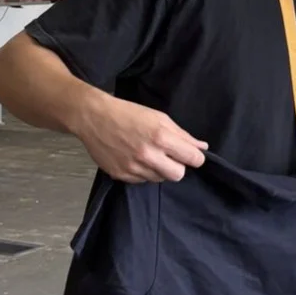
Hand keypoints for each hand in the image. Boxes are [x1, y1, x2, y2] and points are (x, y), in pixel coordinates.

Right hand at [73, 94, 207, 183]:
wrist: (93, 117)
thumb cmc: (128, 113)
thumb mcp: (159, 118)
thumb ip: (182, 135)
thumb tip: (202, 147)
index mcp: (161, 138)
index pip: (193, 160)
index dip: (194, 157)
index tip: (190, 155)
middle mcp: (148, 155)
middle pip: (178, 175)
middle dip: (177, 166)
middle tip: (169, 156)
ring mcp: (133, 167)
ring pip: (159, 179)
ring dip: (159, 169)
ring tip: (147, 154)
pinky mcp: (121, 175)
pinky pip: (142, 181)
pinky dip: (142, 172)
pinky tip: (134, 158)